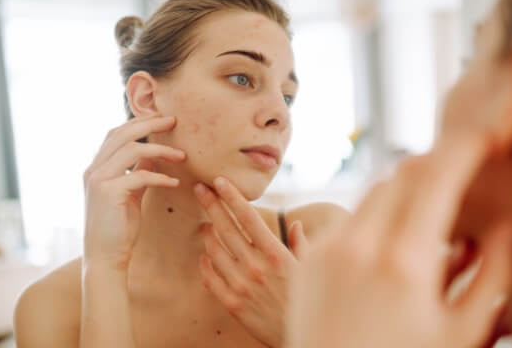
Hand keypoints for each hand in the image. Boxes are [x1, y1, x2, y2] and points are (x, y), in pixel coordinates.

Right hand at [83, 115, 185, 270]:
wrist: (105, 258)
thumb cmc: (119, 228)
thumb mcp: (130, 194)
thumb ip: (137, 173)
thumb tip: (152, 155)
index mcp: (96, 168)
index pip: (115, 134)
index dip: (138, 122)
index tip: (162, 119)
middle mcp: (93, 170)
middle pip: (122, 133)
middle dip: (149, 124)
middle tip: (174, 121)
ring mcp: (98, 180)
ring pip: (131, 150)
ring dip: (160, 149)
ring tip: (182, 155)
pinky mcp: (109, 193)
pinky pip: (139, 175)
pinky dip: (160, 176)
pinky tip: (175, 182)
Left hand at [194, 177, 307, 347]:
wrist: (301, 341)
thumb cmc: (308, 301)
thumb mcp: (312, 270)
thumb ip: (301, 244)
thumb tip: (295, 224)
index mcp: (276, 254)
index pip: (248, 217)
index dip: (232, 196)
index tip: (220, 181)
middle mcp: (256, 267)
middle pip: (226, 228)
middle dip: (211, 205)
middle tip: (199, 189)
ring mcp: (241, 286)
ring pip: (214, 251)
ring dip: (207, 233)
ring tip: (205, 223)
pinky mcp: (232, 304)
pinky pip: (211, 278)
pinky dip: (205, 263)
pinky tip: (204, 255)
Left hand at [287, 132, 511, 347]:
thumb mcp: (461, 333)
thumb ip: (493, 275)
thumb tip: (510, 227)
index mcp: (404, 263)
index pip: (436, 177)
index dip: (463, 148)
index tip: (482, 138)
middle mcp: (359, 247)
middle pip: (402, 174)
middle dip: (435, 165)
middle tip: (459, 174)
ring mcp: (327, 251)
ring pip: (372, 191)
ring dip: (404, 190)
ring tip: (427, 217)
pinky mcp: (307, 260)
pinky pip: (347, 218)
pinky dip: (375, 217)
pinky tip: (390, 246)